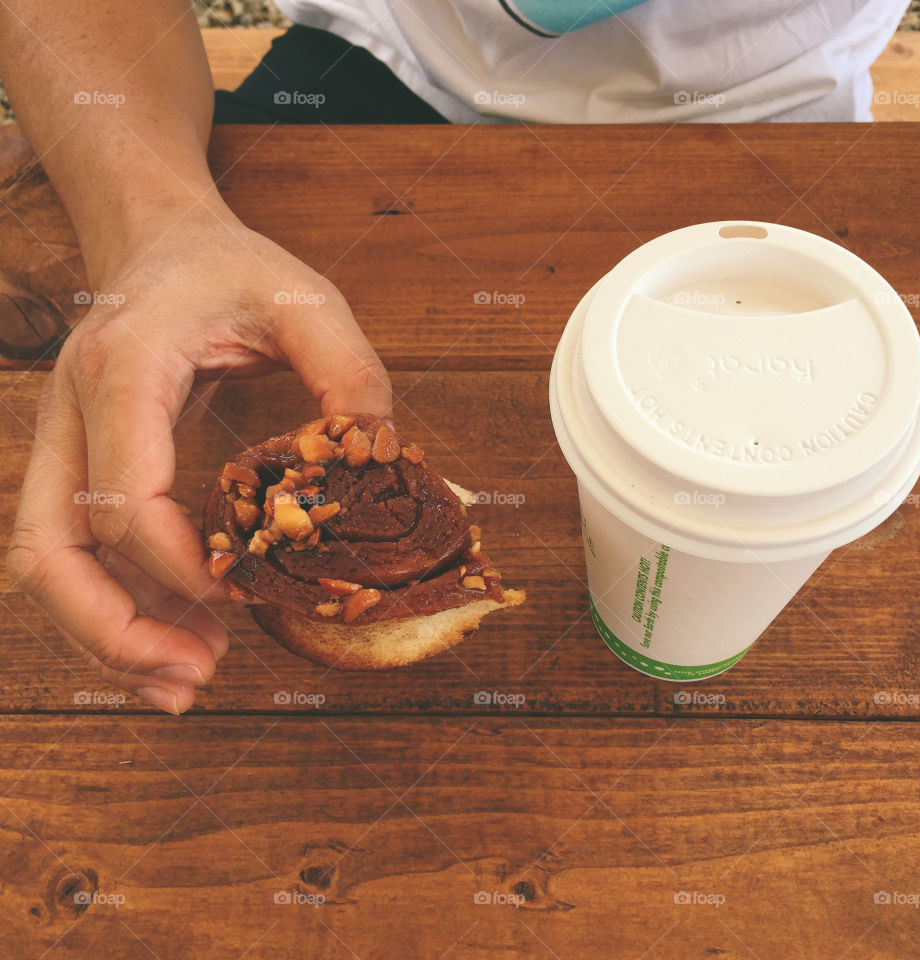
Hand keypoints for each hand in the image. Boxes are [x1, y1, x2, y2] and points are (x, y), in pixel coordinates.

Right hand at [7, 202, 391, 713]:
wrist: (160, 240)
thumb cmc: (230, 268)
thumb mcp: (306, 300)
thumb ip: (350, 372)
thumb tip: (382, 460)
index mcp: (125, 367)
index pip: (124, 491)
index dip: (178, 565)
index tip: (245, 597)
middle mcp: (73, 409)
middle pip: (50, 546)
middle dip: (112, 629)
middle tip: (190, 680)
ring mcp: (63, 437)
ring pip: (46, 561)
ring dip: (104, 634)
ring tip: (183, 683)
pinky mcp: (77, 459)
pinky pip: (73, 549)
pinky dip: (112, 604)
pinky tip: (172, 639)